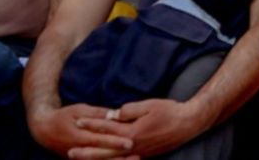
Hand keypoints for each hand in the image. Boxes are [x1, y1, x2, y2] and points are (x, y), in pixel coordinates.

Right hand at [28, 103, 135, 158]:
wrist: (44, 130)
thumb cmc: (63, 116)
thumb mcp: (79, 110)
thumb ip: (97, 113)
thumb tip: (115, 114)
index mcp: (79, 137)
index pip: (100, 141)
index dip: (115, 142)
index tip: (130, 142)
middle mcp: (78, 150)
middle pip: (102, 156)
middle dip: (119, 157)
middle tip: (138, 155)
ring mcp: (77, 158)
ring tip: (134, 159)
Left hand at [85, 99, 203, 157]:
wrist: (189, 124)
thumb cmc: (170, 112)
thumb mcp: (150, 105)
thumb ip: (129, 109)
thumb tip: (114, 114)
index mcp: (132, 133)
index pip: (106, 129)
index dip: (91, 124)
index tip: (78, 121)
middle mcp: (133, 147)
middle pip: (104, 151)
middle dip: (86, 151)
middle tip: (69, 152)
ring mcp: (138, 153)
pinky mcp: (144, 156)